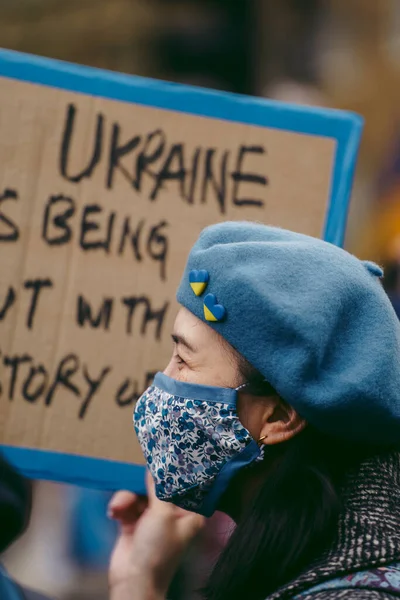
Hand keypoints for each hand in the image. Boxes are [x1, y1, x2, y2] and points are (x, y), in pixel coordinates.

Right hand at [108, 472, 204, 599]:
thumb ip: (158, 488)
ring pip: (138, 495)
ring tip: (119, 507)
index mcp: (188, 514)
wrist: (133, 581)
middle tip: (134, 477)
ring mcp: (151, 520)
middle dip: (142, 485)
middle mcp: (172, 515)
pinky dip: (120, 507)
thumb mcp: (162, 513)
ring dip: (126, 498)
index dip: (173, 473)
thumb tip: (156, 467)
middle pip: (157, 488)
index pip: (183, 487)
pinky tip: (114, 512)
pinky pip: (126, 506)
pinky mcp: (133, 525)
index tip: (163, 456)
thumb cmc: (157, 549)